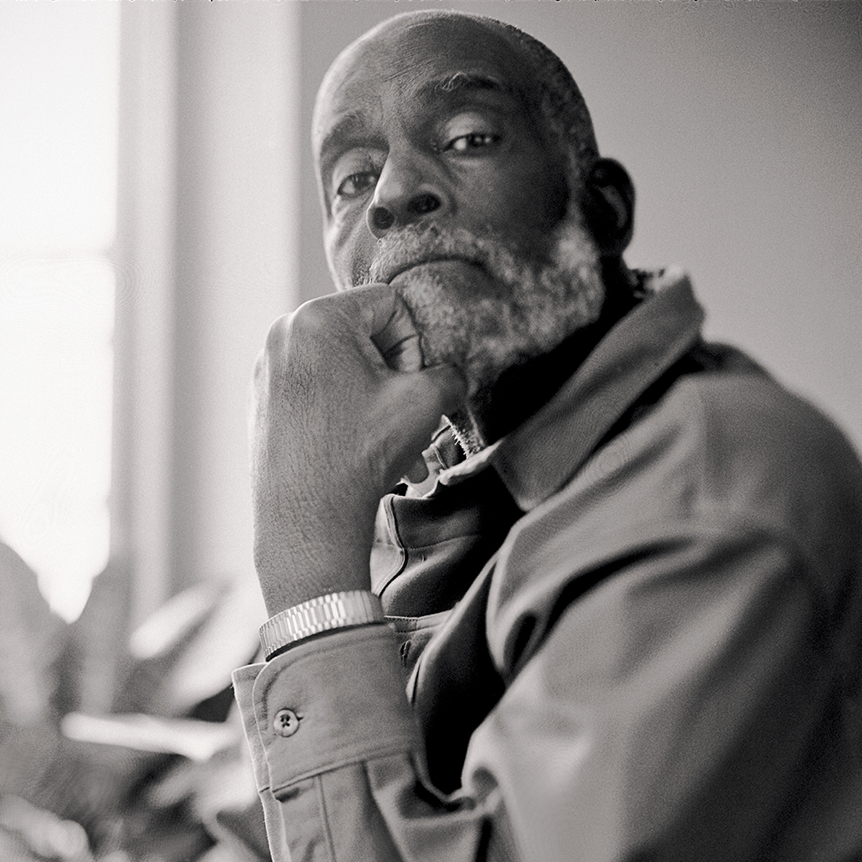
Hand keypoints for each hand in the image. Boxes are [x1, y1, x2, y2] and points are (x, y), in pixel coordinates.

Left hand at [250, 284, 465, 614]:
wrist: (306, 520)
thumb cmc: (359, 454)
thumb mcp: (424, 403)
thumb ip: (450, 374)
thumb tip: (454, 376)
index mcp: (318, 318)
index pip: (389, 303)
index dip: (413, 343)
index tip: (409, 384)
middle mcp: (283, 334)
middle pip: (361, 333)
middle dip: (391, 371)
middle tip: (399, 411)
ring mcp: (266, 369)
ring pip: (338, 364)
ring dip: (370, 394)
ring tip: (384, 437)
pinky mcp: (260, 401)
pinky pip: (312, 387)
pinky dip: (339, 407)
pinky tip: (353, 445)